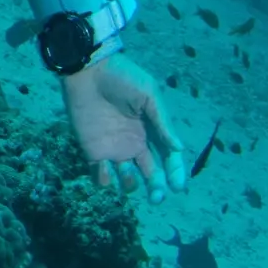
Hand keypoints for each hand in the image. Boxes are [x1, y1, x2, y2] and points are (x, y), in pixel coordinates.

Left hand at [60, 54, 186, 202]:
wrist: (88, 71)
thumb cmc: (122, 78)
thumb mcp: (149, 96)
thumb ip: (162, 123)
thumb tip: (179, 149)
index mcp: (152, 131)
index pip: (168, 158)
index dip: (175, 173)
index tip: (178, 187)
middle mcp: (135, 144)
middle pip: (151, 173)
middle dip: (157, 188)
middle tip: (156, 197)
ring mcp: (114, 148)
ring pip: (127, 178)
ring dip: (130, 184)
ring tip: (128, 176)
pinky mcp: (92, 149)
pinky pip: (99, 173)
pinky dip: (103, 180)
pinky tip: (105, 171)